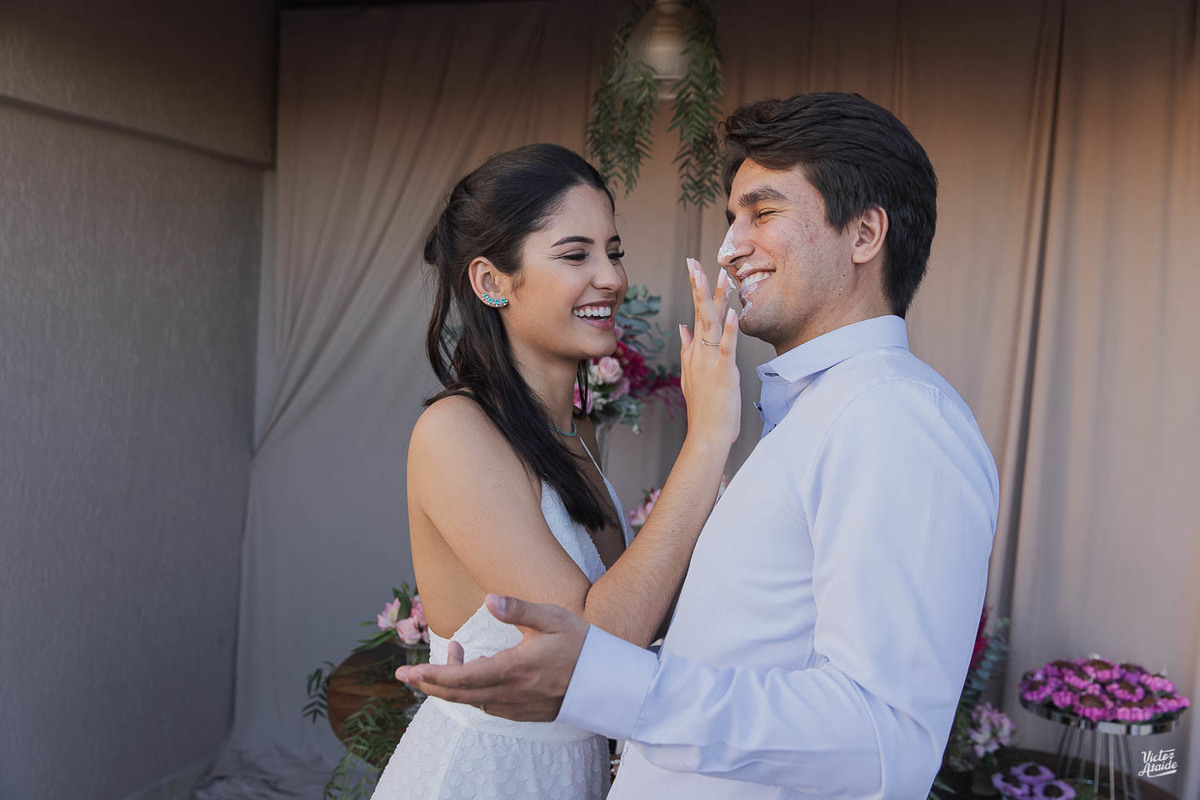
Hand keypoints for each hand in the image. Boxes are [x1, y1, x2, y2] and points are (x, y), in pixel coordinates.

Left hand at [394, 594, 588, 721]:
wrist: (608, 680)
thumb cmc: (581, 644)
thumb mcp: (552, 618)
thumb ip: (518, 609)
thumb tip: (489, 599)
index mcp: (514, 669)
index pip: (461, 678)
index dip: (431, 675)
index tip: (408, 671)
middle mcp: (511, 693)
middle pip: (458, 695)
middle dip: (428, 684)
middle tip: (405, 675)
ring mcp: (517, 706)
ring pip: (472, 701)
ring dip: (452, 683)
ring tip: (451, 654)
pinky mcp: (525, 713)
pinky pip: (488, 706)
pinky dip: (471, 692)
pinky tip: (475, 673)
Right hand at [678, 258, 740, 445]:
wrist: (706, 434)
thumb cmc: (704, 408)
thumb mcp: (691, 375)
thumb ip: (687, 349)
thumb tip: (683, 328)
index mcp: (695, 352)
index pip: (696, 315)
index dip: (696, 290)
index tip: (695, 268)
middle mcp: (699, 353)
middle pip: (700, 313)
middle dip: (700, 286)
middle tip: (697, 261)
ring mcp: (709, 361)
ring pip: (712, 324)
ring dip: (716, 299)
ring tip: (720, 276)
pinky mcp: (722, 372)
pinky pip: (726, 347)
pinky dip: (730, 329)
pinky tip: (733, 312)